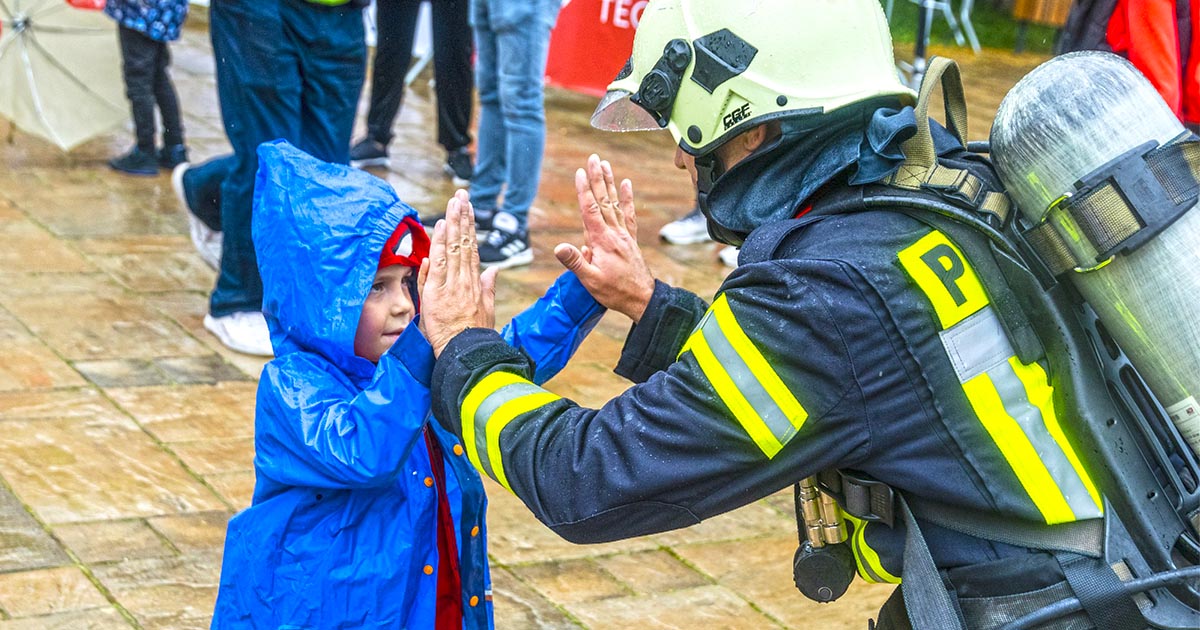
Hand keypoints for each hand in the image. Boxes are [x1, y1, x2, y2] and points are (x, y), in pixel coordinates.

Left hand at [419, 189, 499, 357]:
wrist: (467, 355)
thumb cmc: (475, 337)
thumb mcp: (486, 311)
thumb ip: (488, 288)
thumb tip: (494, 270)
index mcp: (475, 284)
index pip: (471, 249)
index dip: (469, 228)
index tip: (468, 210)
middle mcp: (465, 280)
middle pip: (464, 243)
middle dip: (462, 217)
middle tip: (461, 195)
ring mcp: (452, 285)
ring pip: (453, 248)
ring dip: (453, 223)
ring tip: (454, 202)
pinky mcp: (438, 292)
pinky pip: (438, 264)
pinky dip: (440, 244)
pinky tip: (442, 226)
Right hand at [555, 154, 654, 322]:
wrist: (642, 298)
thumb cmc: (614, 292)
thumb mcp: (590, 281)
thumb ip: (575, 263)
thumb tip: (559, 247)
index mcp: (601, 241)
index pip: (590, 210)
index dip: (584, 190)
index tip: (580, 172)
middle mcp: (614, 233)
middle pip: (603, 200)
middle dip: (597, 178)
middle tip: (593, 158)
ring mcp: (623, 234)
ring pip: (615, 203)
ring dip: (609, 183)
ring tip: (605, 164)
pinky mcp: (630, 239)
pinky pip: (629, 214)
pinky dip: (627, 198)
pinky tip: (626, 184)